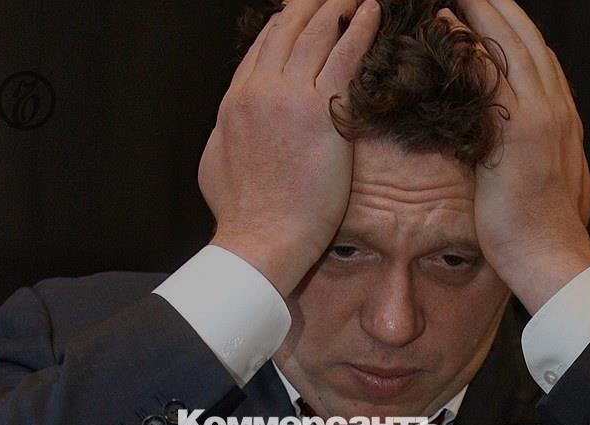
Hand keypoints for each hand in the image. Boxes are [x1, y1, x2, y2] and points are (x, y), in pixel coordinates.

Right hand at [199, 0, 381, 296]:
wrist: (261, 237)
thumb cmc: (242, 214)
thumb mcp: (217, 164)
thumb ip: (226, 133)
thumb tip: (229, 123)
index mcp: (234, 101)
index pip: (261, 48)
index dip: (283, 25)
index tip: (299, 14)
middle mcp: (258, 89)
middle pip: (286, 29)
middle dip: (310, 5)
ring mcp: (289, 95)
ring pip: (315, 32)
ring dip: (337, 6)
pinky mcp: (321, 109)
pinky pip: (345, 55)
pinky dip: (360, 28)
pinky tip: (373, 12)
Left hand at [451, 0, 589, 313]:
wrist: (550, 256)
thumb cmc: (539, 227)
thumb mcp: (542, 178)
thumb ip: (531, 148)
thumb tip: (512, 140)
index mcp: (562, 114)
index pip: (537, 54)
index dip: (512, 25)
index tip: (489, 5)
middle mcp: (556, 105)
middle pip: (526, 36)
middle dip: (496, 3)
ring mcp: (541, 113)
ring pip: (511, 42)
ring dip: (482, 8)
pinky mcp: (519, 129)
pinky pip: (490, 72)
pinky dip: (469, 43)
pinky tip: (447, 23)